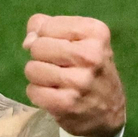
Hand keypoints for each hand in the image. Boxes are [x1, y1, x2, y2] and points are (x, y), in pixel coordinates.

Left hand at [22, 14, 125, 136]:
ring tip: (58, 82)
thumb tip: (28, 41)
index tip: (65, 48)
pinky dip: (38, 94)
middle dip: (42, 57)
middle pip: (37, 47)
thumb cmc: (88, 67)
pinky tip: (56, 96)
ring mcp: (79, 81)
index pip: (46, 26)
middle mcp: (91, 55)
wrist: (109, 110)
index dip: (47, 37)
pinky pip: (32, 91)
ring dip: (39, 77)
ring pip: (31, 69)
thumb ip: (46, 26)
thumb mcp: (78, 38)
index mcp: (96, 32)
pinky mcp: (66, 103)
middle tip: (61, 67)